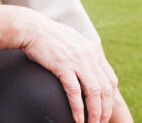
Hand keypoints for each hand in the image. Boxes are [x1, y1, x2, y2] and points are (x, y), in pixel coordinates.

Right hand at [9, 6, 118, 122]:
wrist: (30, 28)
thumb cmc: (47, 35)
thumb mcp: (72, 40)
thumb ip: (82, 52)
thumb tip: (86, 65)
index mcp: (93, 50)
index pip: (111, 80)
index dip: (110, 99)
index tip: (104, 110)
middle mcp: (89, 56)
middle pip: (106, 89)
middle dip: (105, 110)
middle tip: (100, 122)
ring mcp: (77, 60)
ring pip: (94, 93)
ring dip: (95, 113)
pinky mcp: (62, 66)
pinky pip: (75, 92)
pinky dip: (78, 108)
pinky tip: (78, 119)